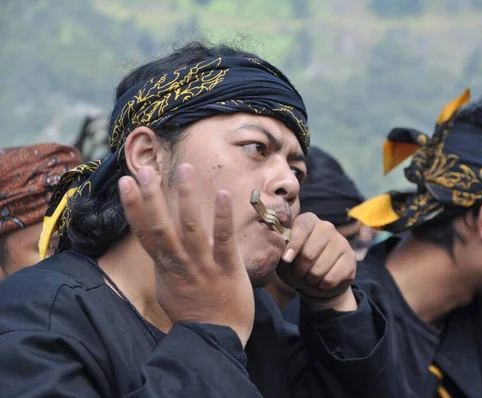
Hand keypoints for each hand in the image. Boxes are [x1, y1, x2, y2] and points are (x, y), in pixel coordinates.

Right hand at [118, 164, 254, 346]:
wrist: (216, 340)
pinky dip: (222, 217)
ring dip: (186, 198)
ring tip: (185, 169)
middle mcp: (180, 265)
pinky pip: (223, 240)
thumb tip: (158, 247)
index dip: (133, 207)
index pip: (143, 234)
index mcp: (165, 268)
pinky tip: (224, 194)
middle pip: (160, 228)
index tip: (125, 182)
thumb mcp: (169, 288)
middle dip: (151, 198)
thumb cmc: (193, 313)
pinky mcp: (227, 269)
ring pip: (190, 228)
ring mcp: (203, 266)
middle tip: (145, 169)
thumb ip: (164, 265)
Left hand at [277, 213, 356, 311]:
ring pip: (320, 268)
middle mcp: (326, 227)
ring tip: (309, 278)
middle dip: (299, 270)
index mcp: (308, 221)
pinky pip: (332, 278)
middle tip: (298, 273)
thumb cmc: (295, 265)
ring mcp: (341, 241)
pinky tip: (321, 282)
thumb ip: (280, 248)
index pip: (301, 228)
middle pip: (309, 253)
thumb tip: (279, 244)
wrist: (317, 283)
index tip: (286, 260)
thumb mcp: (283, 257)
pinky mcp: (350, 257)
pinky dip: (322, 285)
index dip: (293, 245)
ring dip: (310, 279)